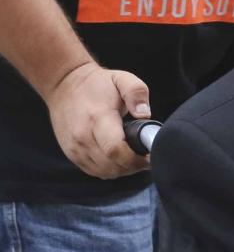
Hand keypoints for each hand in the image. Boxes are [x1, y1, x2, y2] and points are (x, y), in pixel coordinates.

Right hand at [45, 62, 151, 178]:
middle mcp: (83, 136)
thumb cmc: (97, 84)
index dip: (137, 158)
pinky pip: (94, 171)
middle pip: (113, 166)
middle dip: (134, 166)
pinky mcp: (71, 153)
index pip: (116, 150)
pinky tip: (119, 160)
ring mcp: (75, 147)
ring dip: (123, 170)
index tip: (150, 154)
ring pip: (104, 172)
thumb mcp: (122, 79)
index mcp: (98, 119)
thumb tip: (145, 114)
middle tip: (146, 157)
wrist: (64, 85)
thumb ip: (137, 92)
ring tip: (134, 158)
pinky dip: (109, 170)